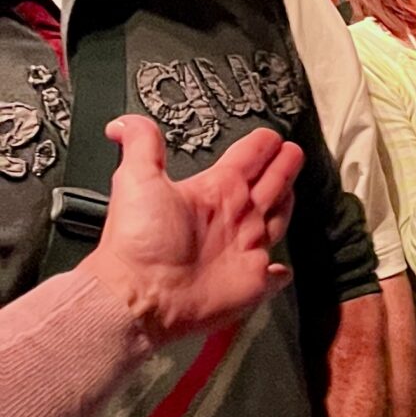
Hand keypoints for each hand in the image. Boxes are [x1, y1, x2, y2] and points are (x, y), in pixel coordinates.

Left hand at [87, 116, 301, 347]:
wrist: (143, 293)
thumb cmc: (140, 240)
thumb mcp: (136, 178)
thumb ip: (140, 143)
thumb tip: (120, 122)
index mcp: (213, 191)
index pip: (245, 160)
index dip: (261, 146)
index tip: (271, 136)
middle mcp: (233, 217)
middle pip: (269, 184)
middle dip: (283, 167)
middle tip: (293, 152)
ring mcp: (245, 248)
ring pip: (276, 219)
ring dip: (286, 203)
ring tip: (293, 188)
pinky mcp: (254, 280)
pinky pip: (275, 275)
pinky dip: (281, 272)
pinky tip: (282, 268)